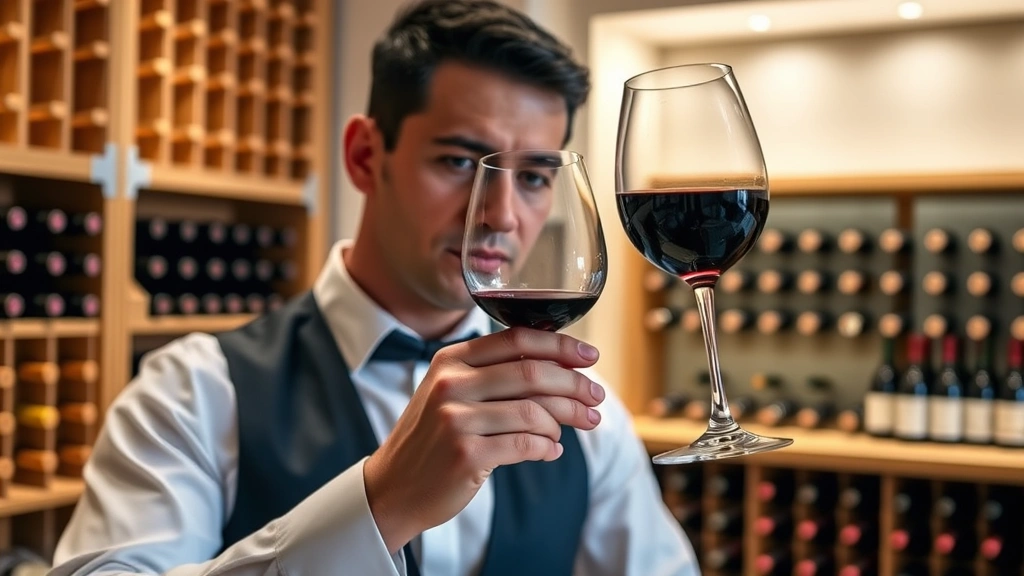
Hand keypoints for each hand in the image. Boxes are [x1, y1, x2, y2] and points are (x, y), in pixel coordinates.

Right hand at [363, 327, 605, 553]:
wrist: (392, 488)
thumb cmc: (432, 439)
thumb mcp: (450, 393)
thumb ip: (494, 375)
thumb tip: (563, 369)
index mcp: (451, 359)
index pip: (517, 339)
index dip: (561, 346)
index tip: (590, 356)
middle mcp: (451, 383)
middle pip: (532, 373)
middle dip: (575, 384)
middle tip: (596, 398)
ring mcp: (456, 419)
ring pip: (534, 411)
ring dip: (565, 420)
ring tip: (575, 428)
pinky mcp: (466, 454)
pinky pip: (526, 444)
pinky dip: (547, 447)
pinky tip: (551, 450)